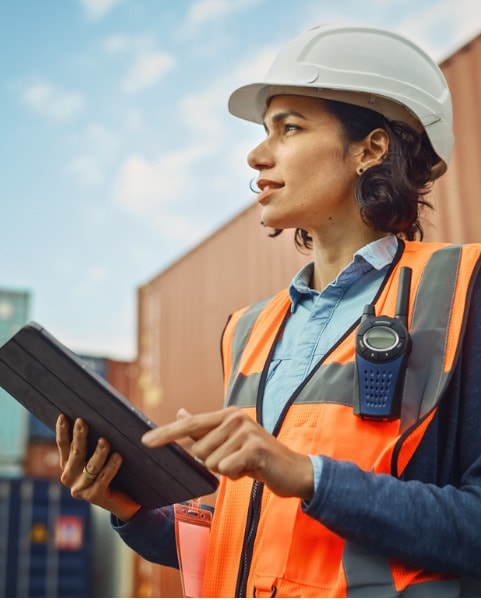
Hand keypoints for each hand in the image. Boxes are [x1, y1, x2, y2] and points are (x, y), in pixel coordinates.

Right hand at [56, 415, 140, 521]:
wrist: (126, 500)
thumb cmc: (114, 470)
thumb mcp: (101, 455)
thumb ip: (96, 440)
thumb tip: (100, 417)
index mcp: (68, 464)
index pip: (63, 445)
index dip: (62, 431)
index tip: (63, 416)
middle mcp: (70, 477)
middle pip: (76, 453)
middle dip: (79, 437)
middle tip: (82, 422)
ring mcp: (80, 489)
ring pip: (91, 467)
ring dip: (98, 453)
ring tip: (105, 441)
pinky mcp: (94, 497)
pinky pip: (104, 479)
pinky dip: (111, 467)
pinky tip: (118, 457)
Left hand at [142, 407, 313, 499]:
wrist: (293, 471)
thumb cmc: (257, 458)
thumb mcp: (230, 442)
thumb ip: (204, 429)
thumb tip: (180, 412)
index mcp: (227, 415)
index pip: (190, 424)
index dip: (166, 433)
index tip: (145, 441)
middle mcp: (235, 417)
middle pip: (199, 450)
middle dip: (213, 463)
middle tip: (235, 462)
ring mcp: (245, 431)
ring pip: (211, 462)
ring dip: (226, 471)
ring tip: (245, 465)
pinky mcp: (254, 447)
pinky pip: (226, 469)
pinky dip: (236, 476)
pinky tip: (252, 471)